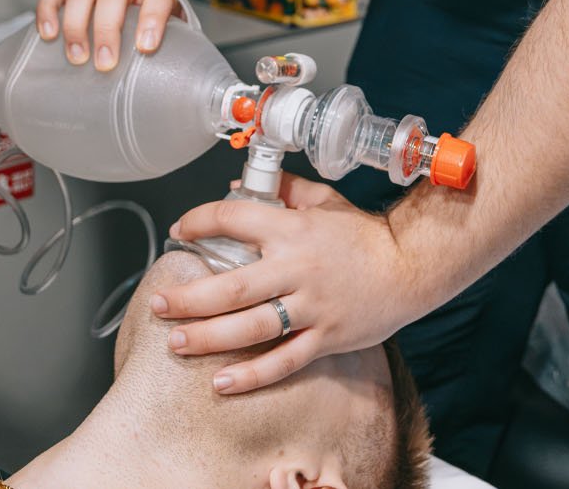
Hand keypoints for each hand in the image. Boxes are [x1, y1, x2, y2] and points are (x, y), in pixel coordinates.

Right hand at [34, 0, 180, 70]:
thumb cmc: (153, 6)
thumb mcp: (173, 19)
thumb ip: (177, 43)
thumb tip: (181, 84)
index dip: (152, 21)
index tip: (146, 48)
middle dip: (107, 30)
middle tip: (105, 63)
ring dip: (76, 25)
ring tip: (76, 57)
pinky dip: (48, 10)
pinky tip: (47, 34)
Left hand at [150, 174, 423, 392]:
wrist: (409, 265)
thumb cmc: (363, 233)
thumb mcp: (323, 200)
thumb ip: (283, 190)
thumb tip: (237, 186)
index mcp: (292, 229)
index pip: (234, 218)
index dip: (200, 221)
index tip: (179, 230)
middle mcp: (297, 268)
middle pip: (232, 287)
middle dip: (188, 297)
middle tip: (158, 303)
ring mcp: (311, 307)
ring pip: (251, 328)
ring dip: (208, 337)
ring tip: (177, 341)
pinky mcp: (325, 337)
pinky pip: (283, 361)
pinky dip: (251, 375)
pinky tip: (221, 382)